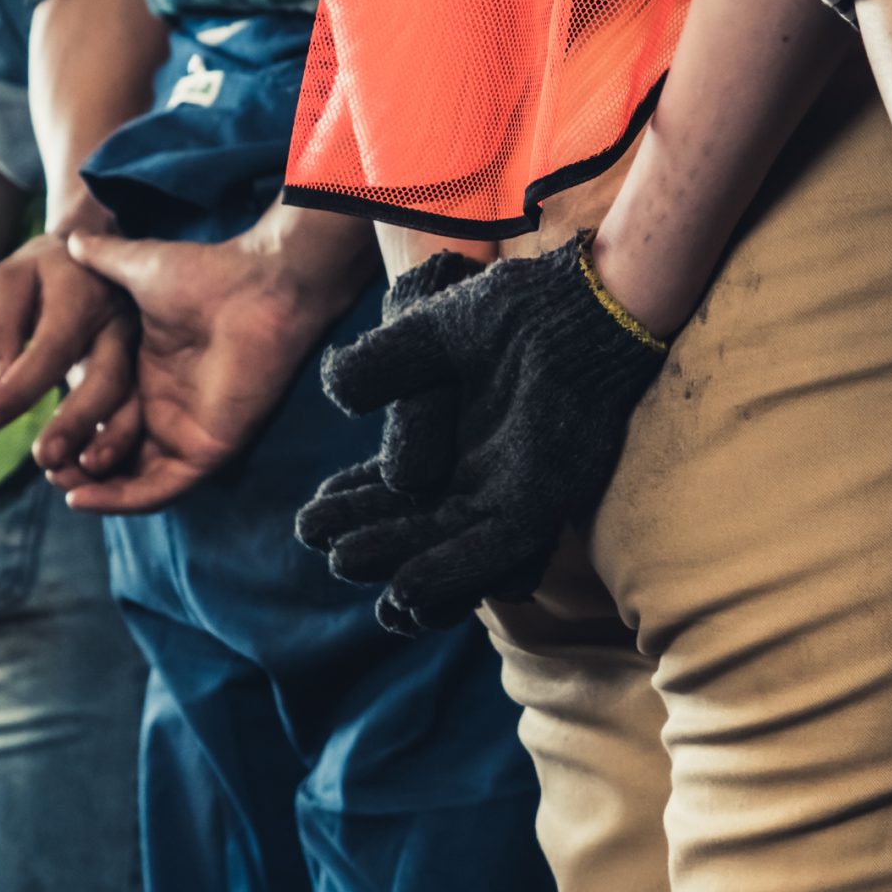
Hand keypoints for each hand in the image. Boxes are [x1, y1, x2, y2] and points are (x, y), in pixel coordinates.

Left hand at [0, 232, 135, 474]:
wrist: (90, 254)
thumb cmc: (37, 273)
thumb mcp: (5, 282)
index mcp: (83, 294)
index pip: (51, 349)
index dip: (18, 391)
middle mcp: (120, 324)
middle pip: (108, 378)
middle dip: (76, 422)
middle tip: (42, 459)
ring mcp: (139, 350)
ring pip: (134, 402)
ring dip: (110, 443)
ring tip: (76, 474)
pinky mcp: (144, 372)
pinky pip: (140, 413)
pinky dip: (119, 445)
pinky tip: (91, 471)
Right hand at [57, 227, 363, 513]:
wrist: (261, 287)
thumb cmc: (208, 273)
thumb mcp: (139, 269)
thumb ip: (104, 260)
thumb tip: (72, 239)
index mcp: (149, 372)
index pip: (102, 412)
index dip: (69, 424)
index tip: (30, 425)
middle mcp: (168, 407)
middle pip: (114, 452)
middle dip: (75, 462)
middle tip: (40, 463)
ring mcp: (189, 431)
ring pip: (133, 477)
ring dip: (93, 486)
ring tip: (55, 481)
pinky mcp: (209, 450)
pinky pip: (160, 488)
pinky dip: (121, 499)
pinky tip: (82, 497)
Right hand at [298, 234, 668, 633]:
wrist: (581, 303)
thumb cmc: (518, 311)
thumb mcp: (431, 333)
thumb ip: (385, 360)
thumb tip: (339, 393)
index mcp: (454, 441)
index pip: (393, 491)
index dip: (352, 507)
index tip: (310, 518)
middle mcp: (481, 475)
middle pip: (414, 526)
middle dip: (365, 538)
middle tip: (314, 538)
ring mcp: (514, 491)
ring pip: (447, 545)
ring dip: (397, 560)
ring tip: (344, 563)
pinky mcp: (545, 499)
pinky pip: (494, 548)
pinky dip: (452, 572)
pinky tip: (407, 588)